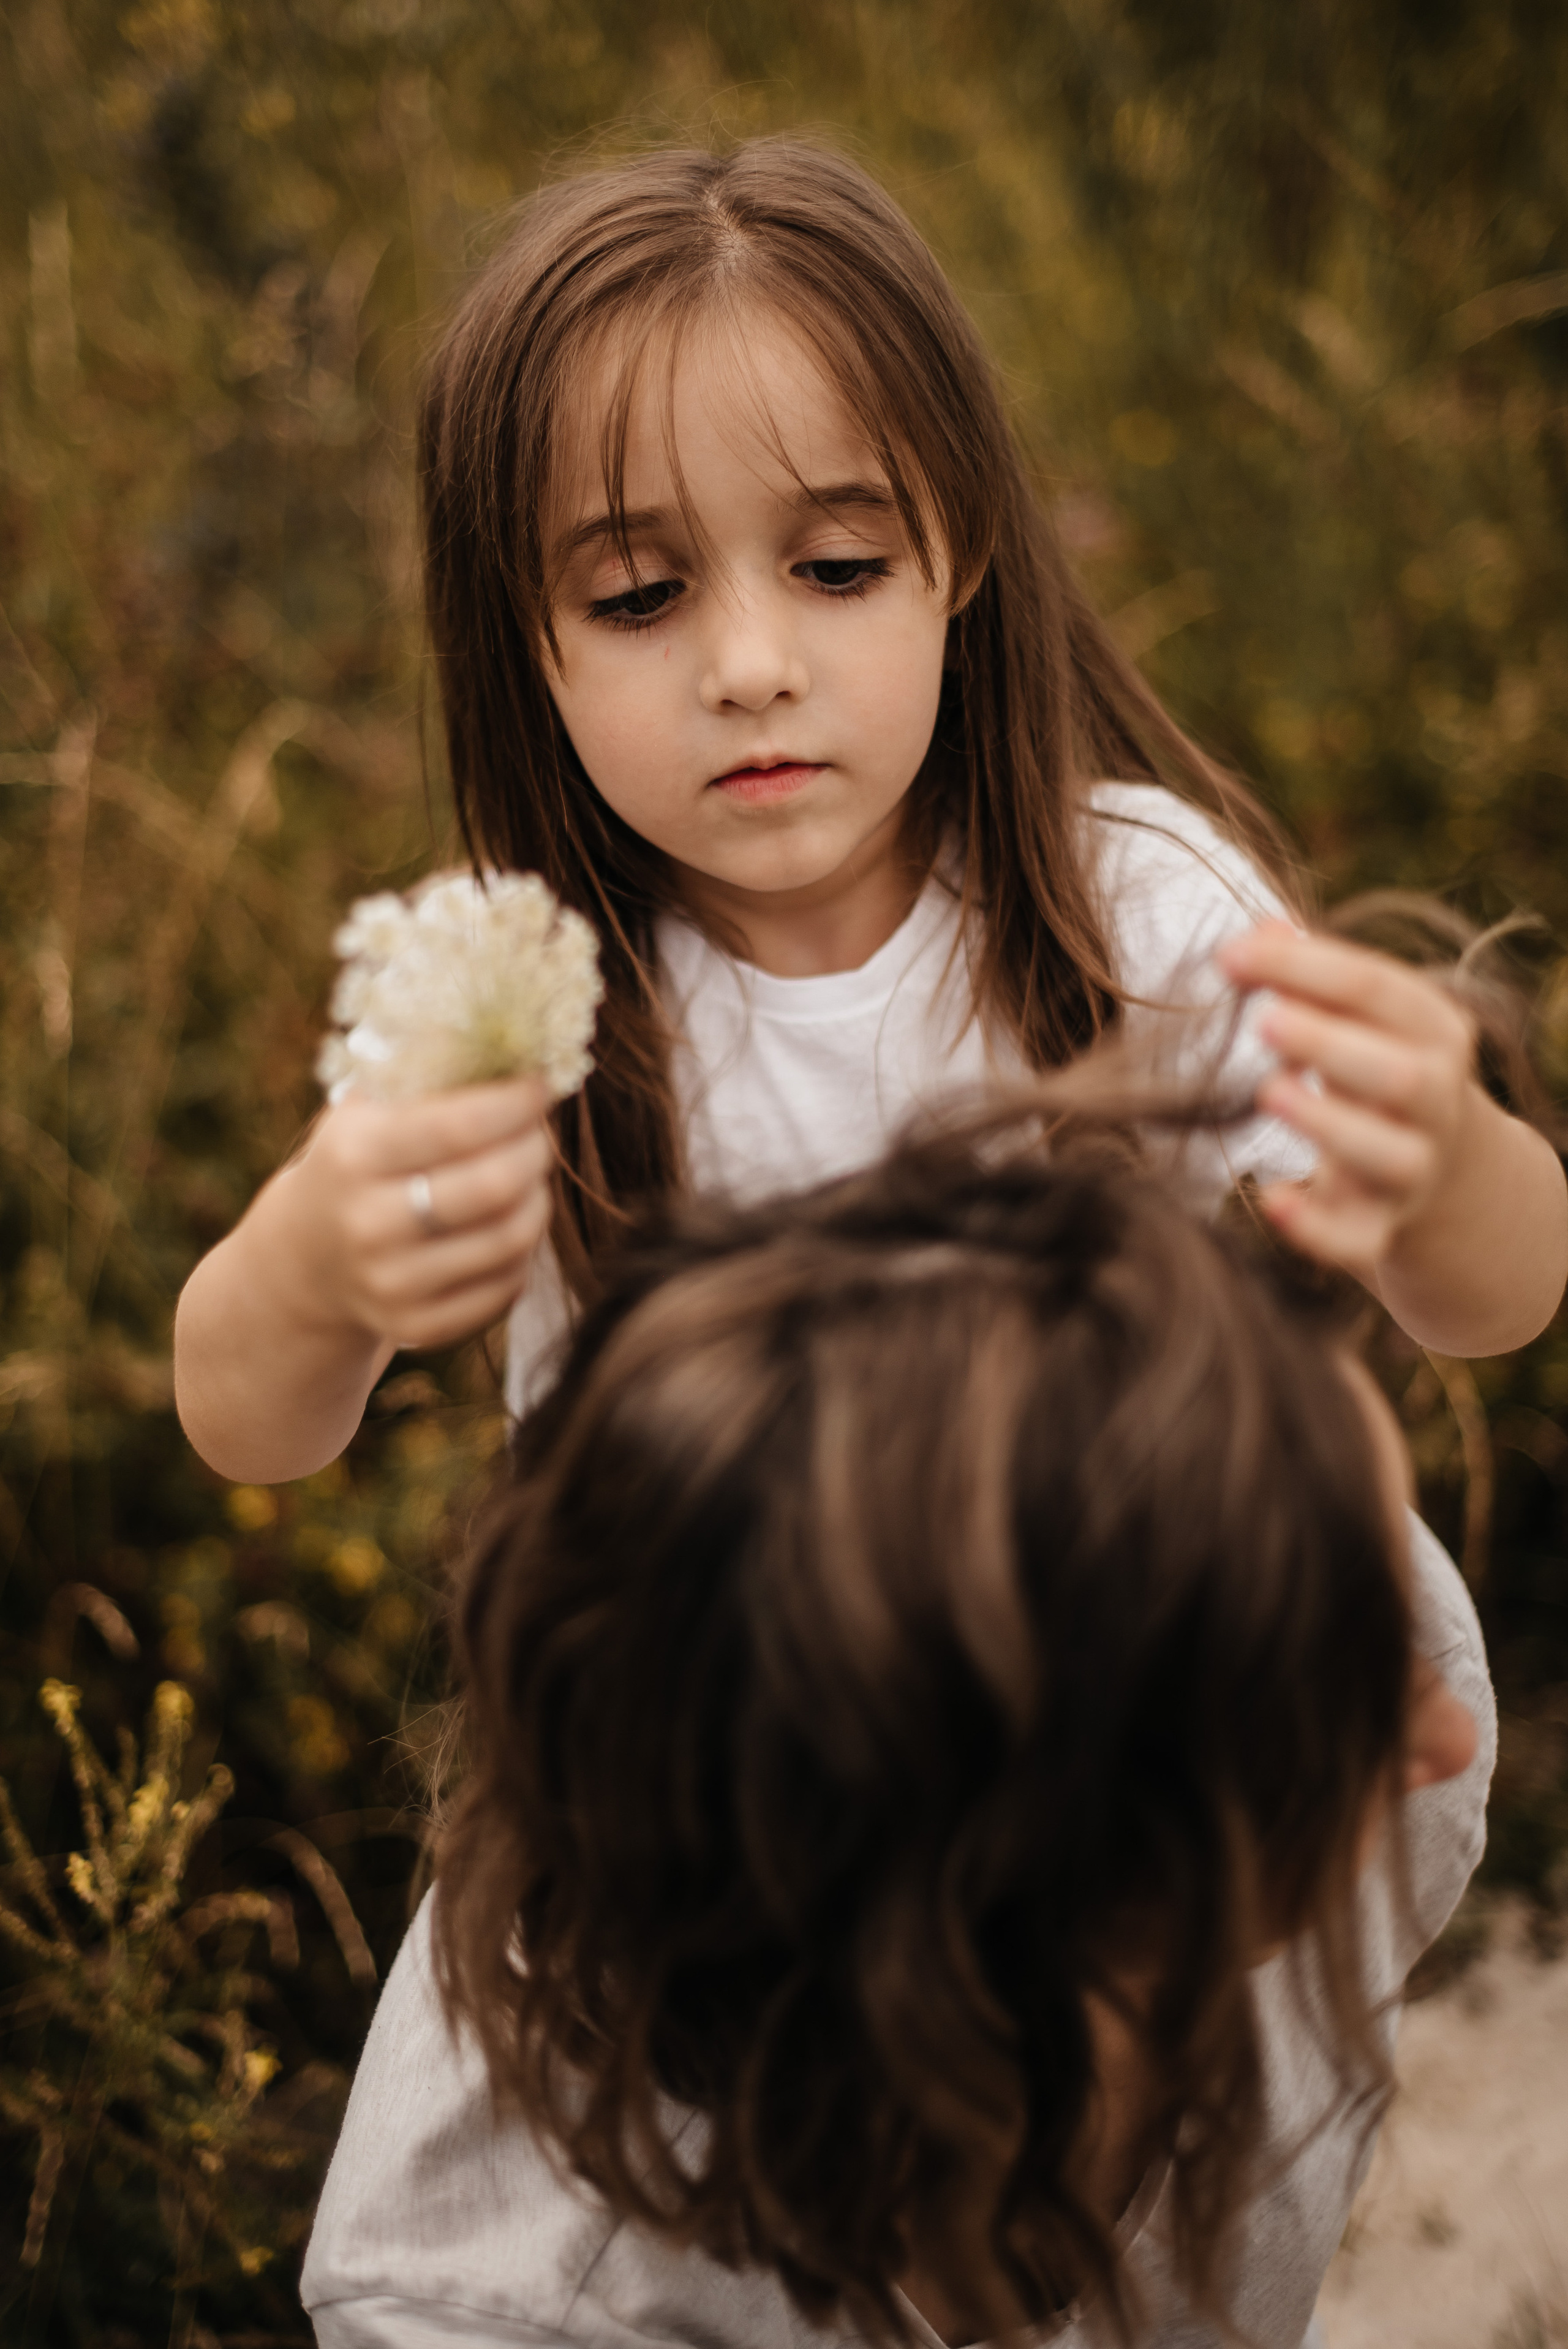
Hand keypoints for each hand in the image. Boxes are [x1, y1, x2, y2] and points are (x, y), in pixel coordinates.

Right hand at [268, 1077, 552, 1350]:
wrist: (303, 1261)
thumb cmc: (356, 1163)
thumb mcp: (367, 1109)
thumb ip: (430, 1073)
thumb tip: (520, 1040)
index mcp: (352, 1155)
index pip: (458, 1126)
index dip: (515, 1103)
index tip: (542, 1085)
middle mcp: (367, 1224)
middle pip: (494, 1185)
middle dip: (535, 1149)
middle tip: (540, 1131)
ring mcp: (391, 1283)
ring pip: (510, 1238)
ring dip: (537, 1198)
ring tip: (528, 1176)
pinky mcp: (416, 1326)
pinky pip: (506, 1287)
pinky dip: (522, 1251)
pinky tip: (508, 1224)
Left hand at [1216, 922, 1477, 1281]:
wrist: (1445, 1170)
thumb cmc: (1374, 1067)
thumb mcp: (1359, 1016)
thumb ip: (1308, 973)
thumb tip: (1254, 931)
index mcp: (1434, 1029)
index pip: (1377, 988)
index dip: (1304, 967)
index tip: (1227, 955)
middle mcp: (1436, 1099)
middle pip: (1400, 1073)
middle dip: (1331, 1045)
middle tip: (1262, 1022)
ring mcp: (1416, 1169)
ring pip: (1391, 1156)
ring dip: (1330, 1126)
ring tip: (1267, 1092)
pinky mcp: (1384, 1227)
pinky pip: (1359, 1239)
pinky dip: (1316, 1227)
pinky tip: (1271, 1197)